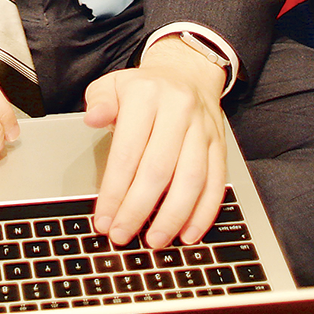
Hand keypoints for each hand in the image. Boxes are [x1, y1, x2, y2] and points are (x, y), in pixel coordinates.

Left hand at [83, 38, 229, 248]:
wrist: (187, 72)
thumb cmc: (144, 88)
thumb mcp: (113, 85)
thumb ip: (99, 101)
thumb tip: (93, 118)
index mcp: (146, 97)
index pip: (127, 151)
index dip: (114, 190)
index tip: (103, 218)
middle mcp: (178, 111)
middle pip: (158, 170)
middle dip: (138, 209)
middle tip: (122, 235)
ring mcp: (202, 129)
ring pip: (191, 180)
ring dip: (172, 216)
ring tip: (155, 240)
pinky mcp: (220, 145)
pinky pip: (216, 183)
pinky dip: (203, 212)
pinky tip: (189, 233)